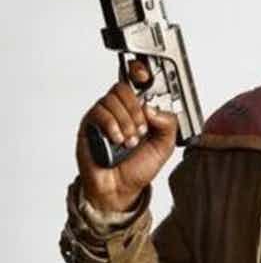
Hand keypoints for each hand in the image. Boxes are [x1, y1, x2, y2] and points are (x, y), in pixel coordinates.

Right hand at [75, 58, 178, 214]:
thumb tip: (152, 107)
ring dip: (126, 122)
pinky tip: (117, 140)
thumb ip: (168, 124)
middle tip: (141, 131)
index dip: (140, 72)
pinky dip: (112, 125)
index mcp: (138, 110)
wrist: (119, 190)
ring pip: (112, 100)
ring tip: (129, 142)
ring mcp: (103, 115)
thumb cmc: (137, 169)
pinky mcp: (89, 124)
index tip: (145, 76)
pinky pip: (100, 112)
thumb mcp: (164, 147)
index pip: (136, 81)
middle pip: (124, 88)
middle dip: (136, 111)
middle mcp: (119, 109)